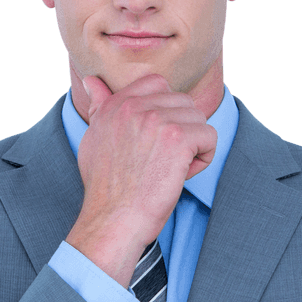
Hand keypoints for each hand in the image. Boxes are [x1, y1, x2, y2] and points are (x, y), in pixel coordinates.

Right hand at [66, 73, 216, 286]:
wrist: (114, 219)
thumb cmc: (105, 188)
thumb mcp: (93, 139)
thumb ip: (99, 107)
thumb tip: (92, 81)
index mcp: (116, 104)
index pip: (157, 83)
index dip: (166, 111)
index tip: (156, 141)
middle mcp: (135, 106)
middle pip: (183, 102)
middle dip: (181, 131)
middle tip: (162, 161)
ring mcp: (158, 120)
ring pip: (198, 120)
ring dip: (193, 146)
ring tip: (171, 170)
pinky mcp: (179, 139)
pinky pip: (209, 137)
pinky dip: (203, 159)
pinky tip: (182, 175)